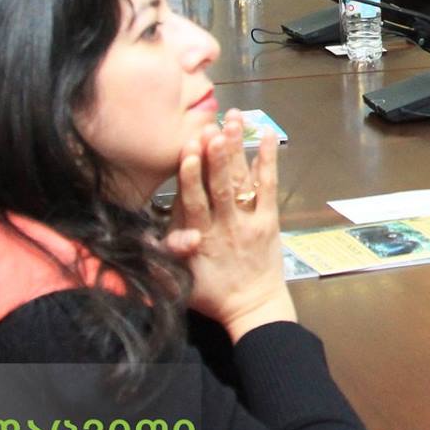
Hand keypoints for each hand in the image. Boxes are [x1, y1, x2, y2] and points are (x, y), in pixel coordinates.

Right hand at [165, 115, 294, 339]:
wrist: (252, 308)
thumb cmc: (210, 293)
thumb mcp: (179, 280)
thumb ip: (168, 255)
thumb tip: (160, 236)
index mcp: (198, 238)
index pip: (191, 202)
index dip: (190, 175)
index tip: (188, 150)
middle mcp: (224, 225)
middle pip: (218, 187)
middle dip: (215, 157)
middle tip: (211, 129)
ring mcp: (248, 221)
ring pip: (241, 182)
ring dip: (237, 150)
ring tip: (233, 121)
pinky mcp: (269, 220)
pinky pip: (269, 188)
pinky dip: (268, 161)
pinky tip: (266, 136)